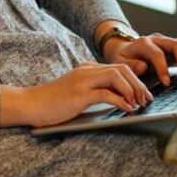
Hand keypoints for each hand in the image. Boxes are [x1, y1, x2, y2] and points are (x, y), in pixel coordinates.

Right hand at [0, 63, 153, 127]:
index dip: (136, 79)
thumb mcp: (77, 92)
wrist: (31, 104)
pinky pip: (106, 94)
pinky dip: (120, 101)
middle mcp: (87, 71)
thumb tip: (119, 99)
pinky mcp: (78, 94)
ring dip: (132, 91)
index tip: (144, 94)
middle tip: (146, 100)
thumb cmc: (53, 102)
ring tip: (138, 104)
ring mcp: (82, 81)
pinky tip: (126, 109)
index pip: (119, 67)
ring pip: (117, 77)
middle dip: (138, 84)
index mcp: (88, 69)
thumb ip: (95, 90)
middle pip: (122, 69)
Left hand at [104, 32, 176, 87]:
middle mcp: (157, 40)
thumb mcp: (120, 63)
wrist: (125, 50)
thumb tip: (143, 67)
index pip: (157, 54)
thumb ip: (131, 65)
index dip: (163, 68)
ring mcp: (166, 42)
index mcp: (143, 43)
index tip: (167, 83)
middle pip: (176, 44)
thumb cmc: (123, 59)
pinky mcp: (173, 46)